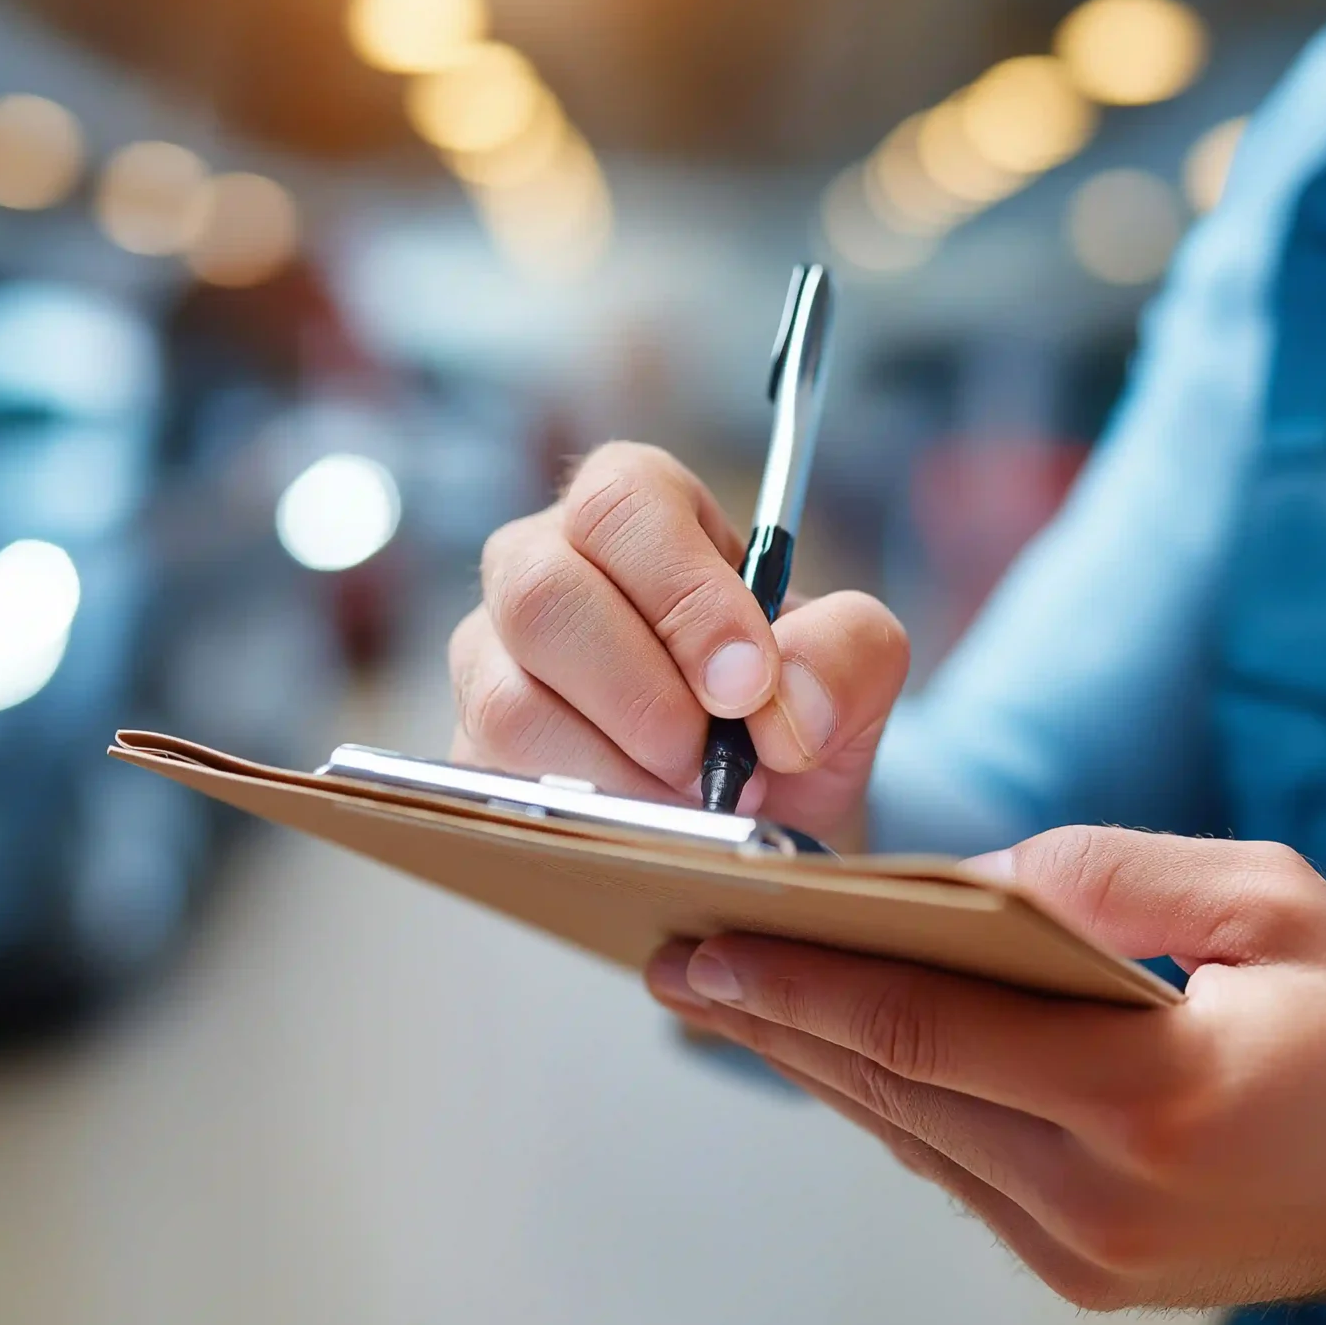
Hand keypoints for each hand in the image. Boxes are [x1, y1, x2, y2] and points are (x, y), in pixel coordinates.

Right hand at [453, 442, 909, 846]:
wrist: (757, 822)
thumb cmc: (788, 722)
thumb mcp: (853, 678)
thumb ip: (851, 653)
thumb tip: (783, 700)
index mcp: (639, 512)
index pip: (623, 501)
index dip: (684, 593)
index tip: (749, 685)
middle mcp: (544, 563)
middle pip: (541, 591)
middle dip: (644, 695)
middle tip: (716, 759)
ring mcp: (492, 656)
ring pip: (510, 699)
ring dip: (619, 768)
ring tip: (693, 793)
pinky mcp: (472, 747)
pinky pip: (498, 778)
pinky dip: (588, 812)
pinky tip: (645, 821)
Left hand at [644, 827, 1325, 1310]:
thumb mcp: (1272, 903)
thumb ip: (1118, 874)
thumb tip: (977, 877)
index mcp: (1154, 1098)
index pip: (932, 1032)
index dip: (805, 984)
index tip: (709, 945)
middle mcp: (1102, 1195)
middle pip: (895, 1091)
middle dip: (777, 1020)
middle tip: (677, 959)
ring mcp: (1083, 1249)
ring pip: (908, 1137)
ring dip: (816, 1063)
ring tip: (730, 993)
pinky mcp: (1076, 1269)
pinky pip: (950, 1171)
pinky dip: (886, 1103)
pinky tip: (832, 1048)